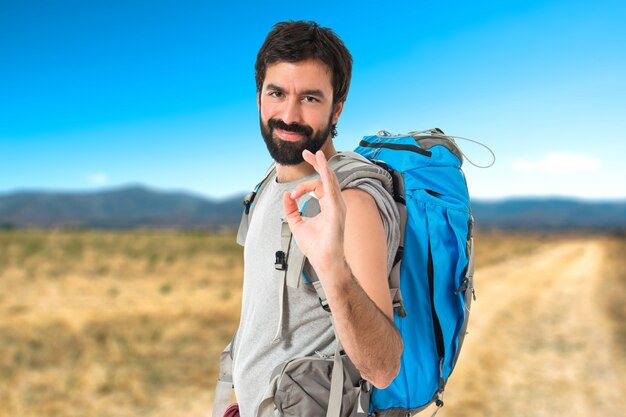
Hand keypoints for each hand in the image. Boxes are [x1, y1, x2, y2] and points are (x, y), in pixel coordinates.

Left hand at [282, 150, 346, 275]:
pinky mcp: (336, 211)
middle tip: (308, 152)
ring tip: (315, 154)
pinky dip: (326, 176)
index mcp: (327, 206)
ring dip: (322, 166)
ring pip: (330, 180)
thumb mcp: (297, 224)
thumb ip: (291, 209)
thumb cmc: (316, 246)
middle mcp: (335, 203)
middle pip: (327, 178)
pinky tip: (322, 166)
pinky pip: (331, 189)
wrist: (324, 261)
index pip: (318, 186)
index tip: (292, 194)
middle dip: (317, 164)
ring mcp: (338, 206)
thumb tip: (286, 195)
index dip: (303, 186)